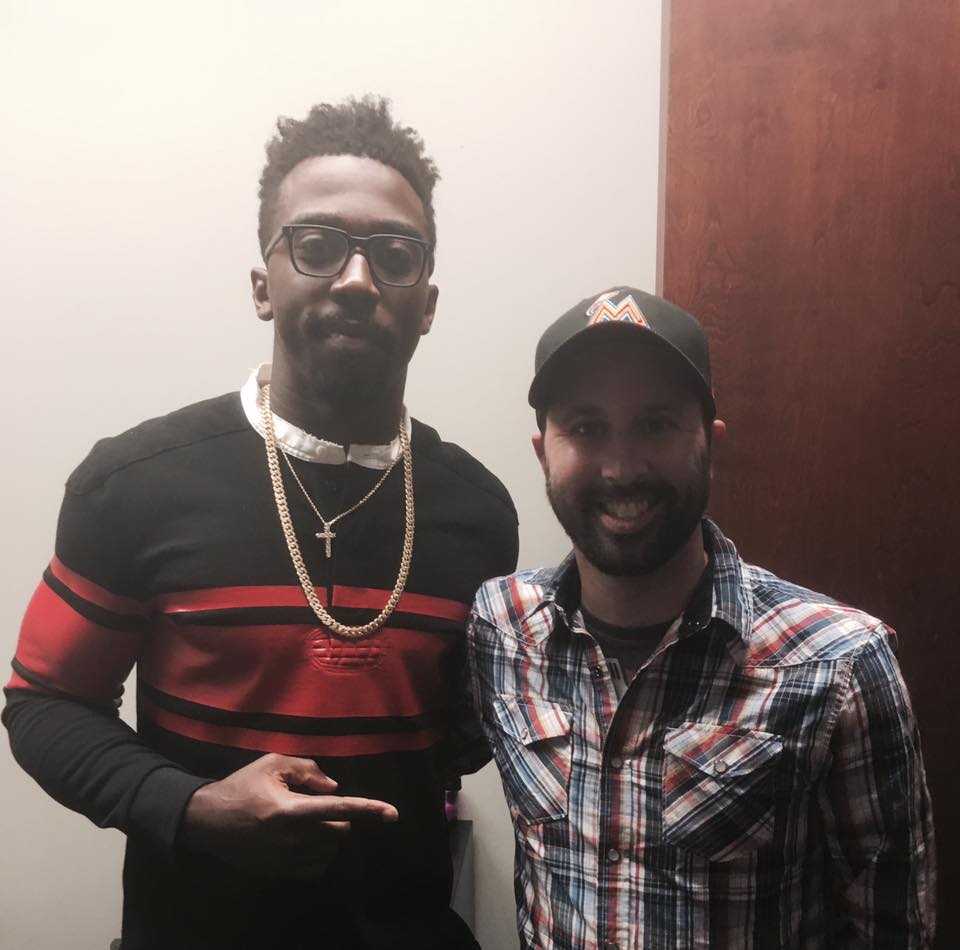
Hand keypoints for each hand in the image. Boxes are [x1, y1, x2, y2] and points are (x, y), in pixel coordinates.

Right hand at [178, 753, 397, 877]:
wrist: (205, 821)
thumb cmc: (241, 786)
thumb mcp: (272, 763)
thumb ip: (308, 770)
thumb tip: (334, 788)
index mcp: (289, 810)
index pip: (338, 809)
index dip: (368, 810)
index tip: (393, 814)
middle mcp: (290, 840)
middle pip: (339, 830)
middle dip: (338, 816)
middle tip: (314, 804)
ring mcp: (285, 861)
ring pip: (330, 849)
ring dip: (328, 833)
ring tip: (304, 820)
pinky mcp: (280, 874)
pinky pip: (317, 866)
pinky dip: (320, 851)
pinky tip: (303, 838)